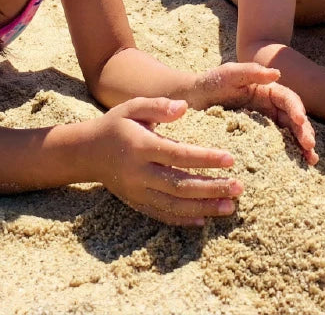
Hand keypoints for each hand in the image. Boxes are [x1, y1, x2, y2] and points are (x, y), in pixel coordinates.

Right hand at [91, 97, 243, 225]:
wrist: (86, 152)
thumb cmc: (116, 124)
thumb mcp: (133, 107)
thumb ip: (158, 105)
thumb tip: (183, 108)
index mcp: (140, 146)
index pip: (177, 155)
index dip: (204, 158)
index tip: (230, 159)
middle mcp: (138, 172)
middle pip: (180, 185)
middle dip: (212, 188)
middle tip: (239, 187)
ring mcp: (136, 191)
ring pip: (174, 204)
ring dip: (204, 207)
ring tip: (230, 206)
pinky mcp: (135, 202)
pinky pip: (161, 215)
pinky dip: (183, 219)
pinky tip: (205, 219)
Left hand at [190, 63, 317, 164]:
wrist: (192, 100)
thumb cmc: (210, 83)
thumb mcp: (228, 74)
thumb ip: (250, 72)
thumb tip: (277, 73)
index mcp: (267, 91)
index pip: (287, 99)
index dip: (296, 110)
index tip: (301, 122)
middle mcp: (270, 108)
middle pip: (294, 120)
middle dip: (305, 132)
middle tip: (310, 147)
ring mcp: (265, 125)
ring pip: (289, 135)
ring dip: (302, 146)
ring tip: (310, 160)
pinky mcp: (258, 139)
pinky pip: (275, 147)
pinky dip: (287, 156)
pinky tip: (296, 168)